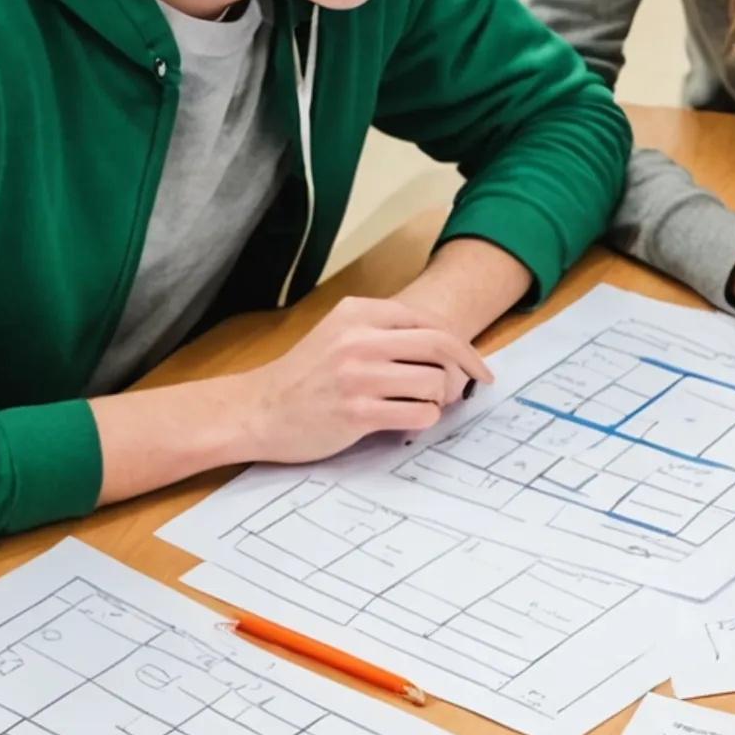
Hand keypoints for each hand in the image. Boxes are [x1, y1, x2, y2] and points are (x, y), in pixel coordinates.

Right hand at [232, 296, 489, 462]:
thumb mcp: (340, 334)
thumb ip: (386, 333)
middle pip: (441, 346)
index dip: (463, 346)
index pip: (431, 322)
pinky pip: (419, 414)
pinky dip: (424, 419)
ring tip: (423, 404)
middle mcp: (359, 340)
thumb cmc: (305, 376)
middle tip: (467, 388)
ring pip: (435, 383)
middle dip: (465, 369)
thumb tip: (448, 349)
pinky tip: (407, 420)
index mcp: (359, 313)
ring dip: (441, 399)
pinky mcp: (357, 413)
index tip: (476, 366)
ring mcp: (357, 376)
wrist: (258, 410)